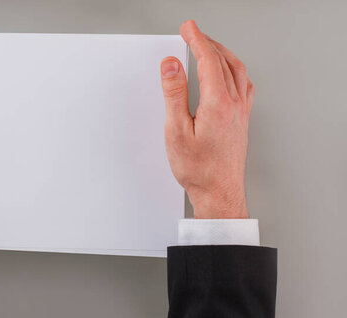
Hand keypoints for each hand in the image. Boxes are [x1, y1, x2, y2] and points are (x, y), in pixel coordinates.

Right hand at [160, 20, 253, 218]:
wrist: (219, 192)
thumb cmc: (198, 169)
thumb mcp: (176, 131)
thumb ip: (174, 95)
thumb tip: (171, 65)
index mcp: (218, 103)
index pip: (208, 60)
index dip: (197, 40)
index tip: (188, 28)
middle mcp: (235, 104)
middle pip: (224, 61)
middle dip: (207, 42)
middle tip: (193, 33)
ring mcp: (241, 112)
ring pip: (237, 70)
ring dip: (222, 53)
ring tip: (208, 47)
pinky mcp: (242, 121)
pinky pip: (243, 84)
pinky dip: (234, 69)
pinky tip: (229, 74)